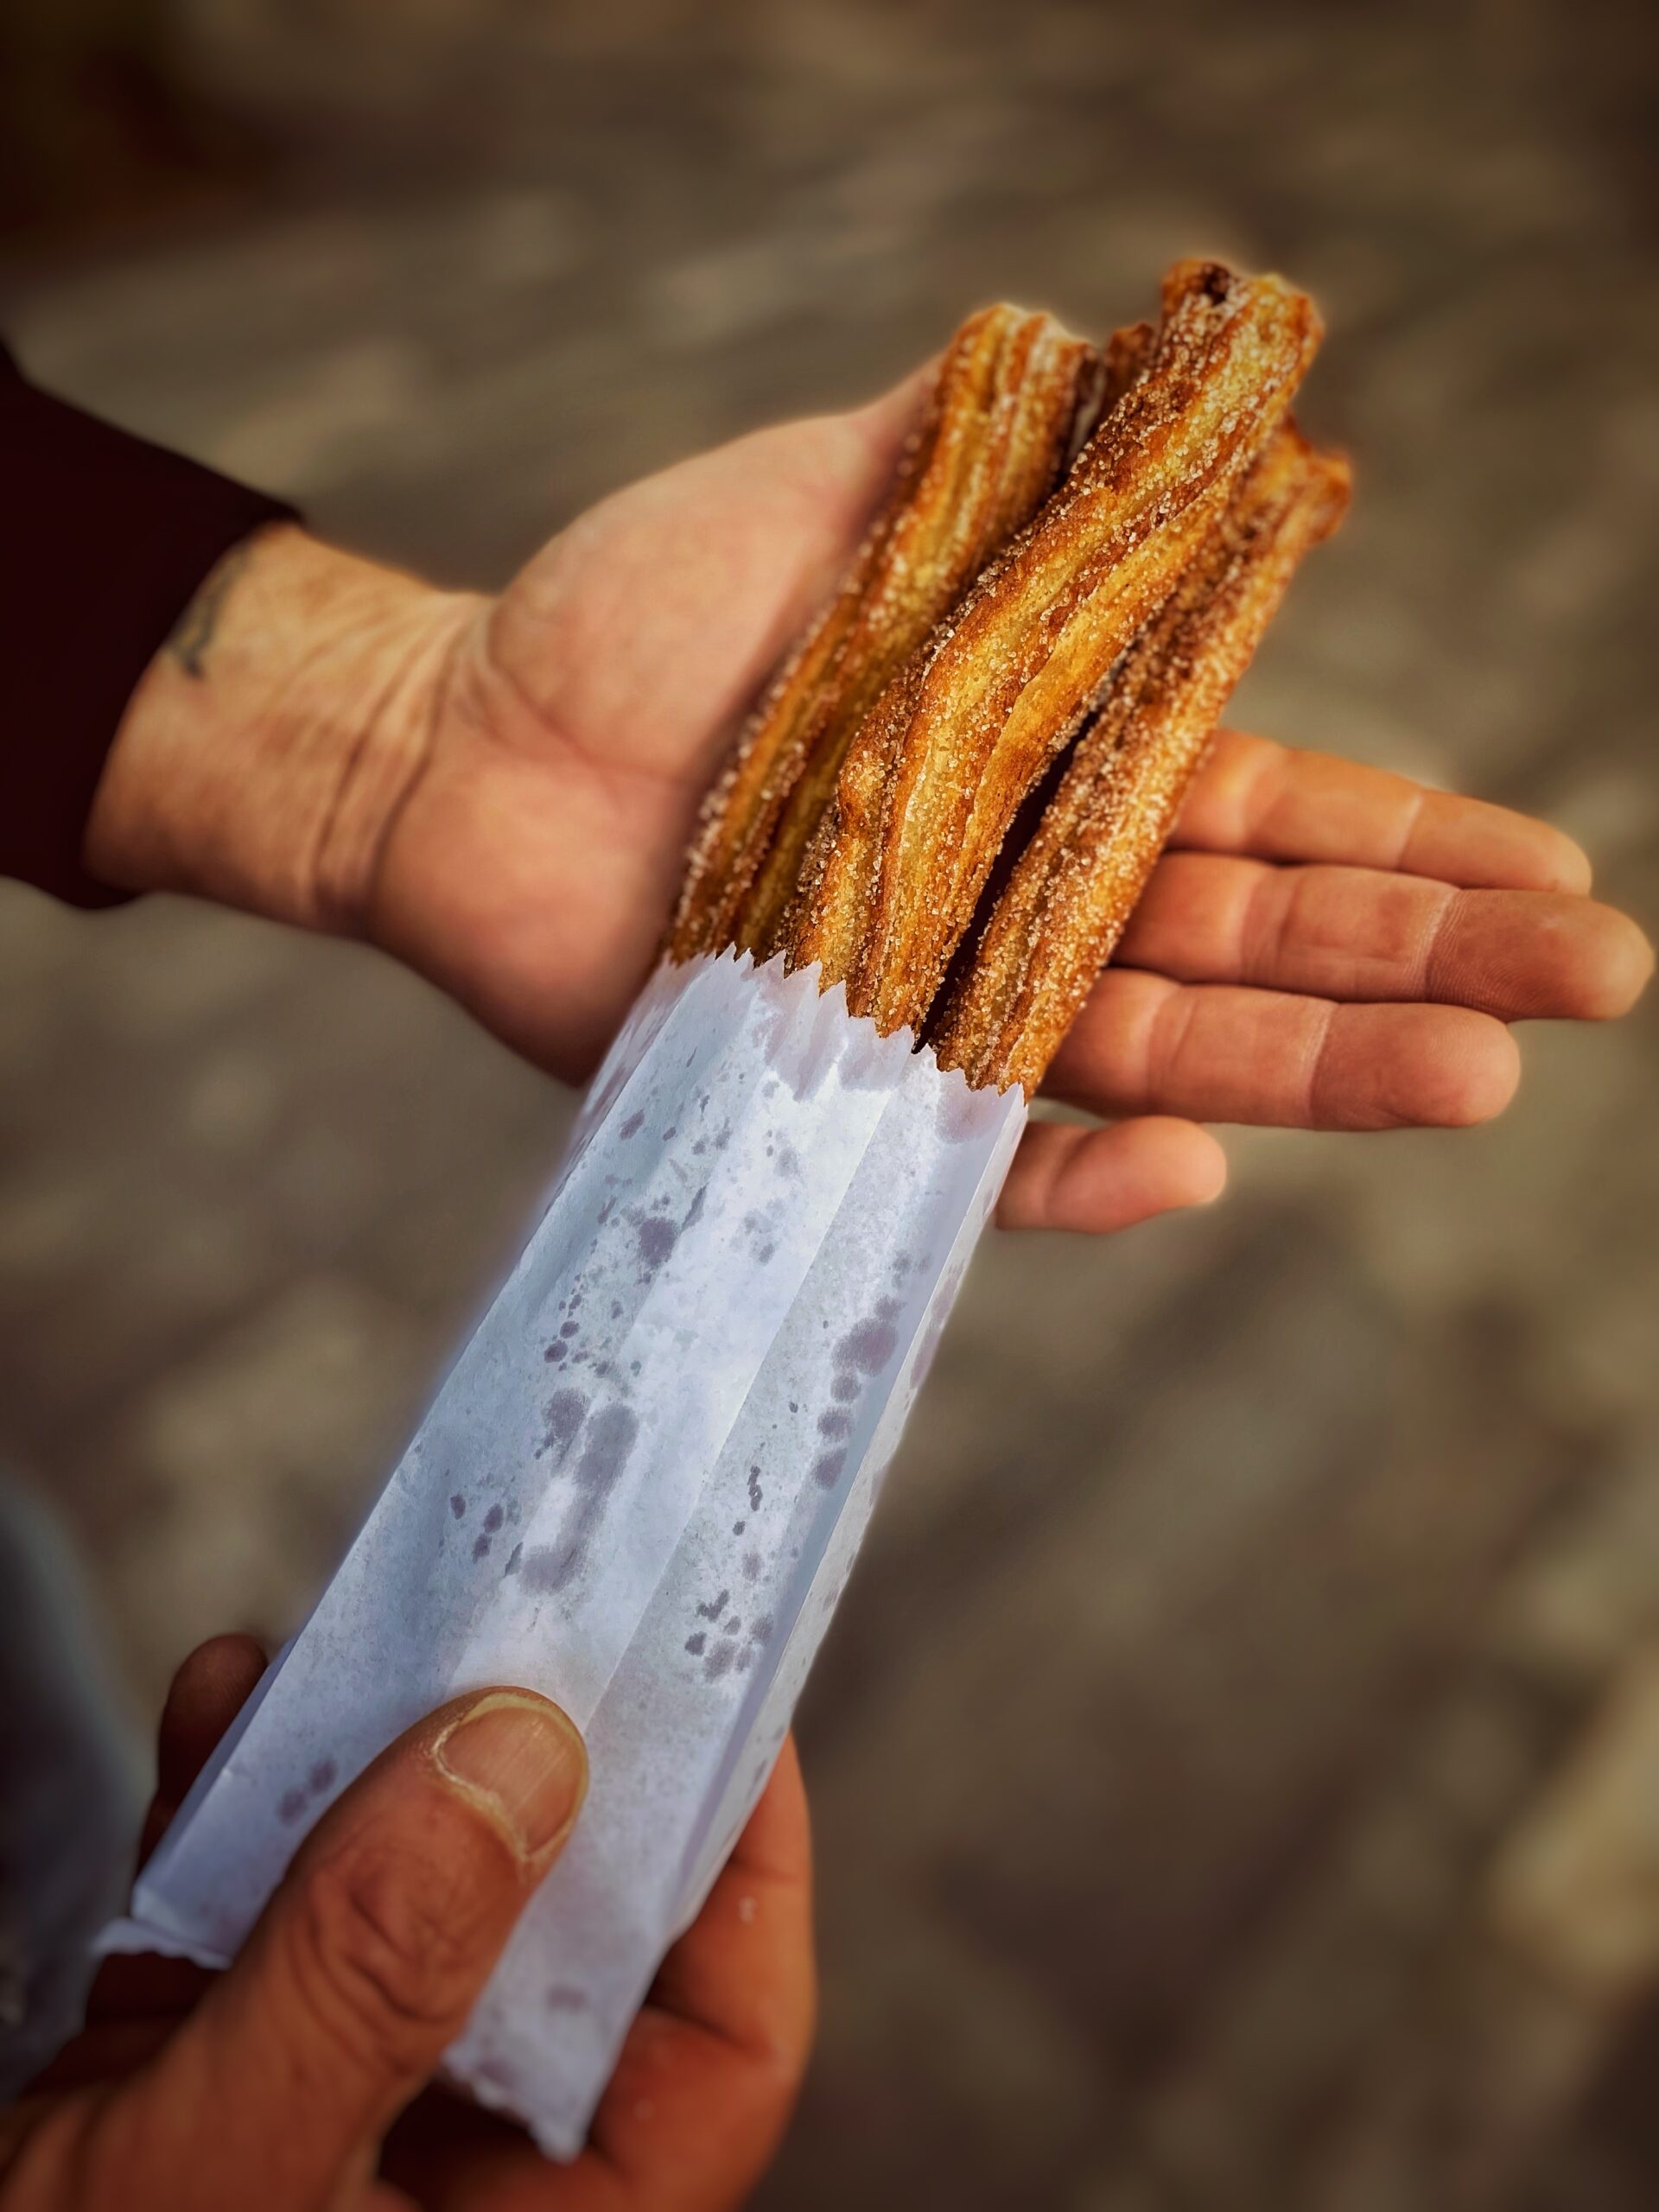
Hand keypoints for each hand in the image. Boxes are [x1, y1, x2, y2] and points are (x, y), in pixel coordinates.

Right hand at [1, 1638, 812, 2210]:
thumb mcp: (220, 2182)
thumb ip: (373, 1972)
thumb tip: (524, 1751)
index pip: (718, 2057)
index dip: (747, 1874)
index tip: (725, 1702)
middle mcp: (451, 2187)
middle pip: (565, 1945)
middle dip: (535, 1769)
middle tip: (541, 1612)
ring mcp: (328, 2124)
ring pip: (410, 1903)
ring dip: (377, 1759)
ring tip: (371, 1633)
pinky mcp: (209, 2082)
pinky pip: (265, 1916)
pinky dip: (239, 1805)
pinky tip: (219, 1703)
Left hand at [87, 375, 1652, 1235]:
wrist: (462, 743)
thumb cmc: (635, 618)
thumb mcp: (816, 493)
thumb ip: (969, 448)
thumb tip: (1114, 346)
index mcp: (1050, 761)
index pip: (1267, 808)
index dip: (1406, 836)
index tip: (1546, 861)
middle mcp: (1023, 893)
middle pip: (1255, 941)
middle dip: (1424, 958)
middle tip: (1594, 976)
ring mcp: (940, 1002)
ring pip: (1159, 1052)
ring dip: (1314, 1070)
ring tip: (1478, 1074)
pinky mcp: (841, 1087)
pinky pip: (982, 1157)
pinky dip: (1080, 1174)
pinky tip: (1195, 1166)